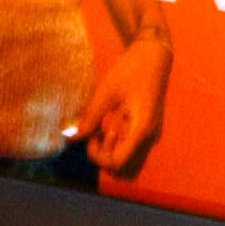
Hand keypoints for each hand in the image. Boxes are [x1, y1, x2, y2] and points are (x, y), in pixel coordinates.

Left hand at [67, 31, 169, 175]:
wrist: (153, 55)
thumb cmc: (130, 70)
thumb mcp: (106, 91)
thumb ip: (90, 116)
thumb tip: (71, 137)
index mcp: (142, 129)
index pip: (117, 163)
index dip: (97, 156)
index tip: (90, 135)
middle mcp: (150, 137)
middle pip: (124, 170)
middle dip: (104, 157)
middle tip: (95, 134)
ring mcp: (150, 135)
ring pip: (128, 162)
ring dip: (110, 152)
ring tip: (101, 129)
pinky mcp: (146, 130)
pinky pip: (130, 149)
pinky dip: (115, 144)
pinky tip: (107, 125)